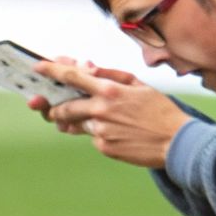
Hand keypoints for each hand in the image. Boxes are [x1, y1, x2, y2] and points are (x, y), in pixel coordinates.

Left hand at [24, 59, 192, 168]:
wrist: (177, 142)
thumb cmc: (159, 110)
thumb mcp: (138, 85)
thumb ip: (110, 75)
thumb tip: (87, 67)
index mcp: (110, 91)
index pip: (72, 77)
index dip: (52, 71)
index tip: (38, 68)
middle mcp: (101, 110)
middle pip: (64, 107)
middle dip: (54, 107)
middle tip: (51, 107)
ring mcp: (101, 131)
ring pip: (75, 125)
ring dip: (74, 121)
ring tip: (92, 118)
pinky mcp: (105, 147)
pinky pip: (92, 137)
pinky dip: (98, 133)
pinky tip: (116, 132)